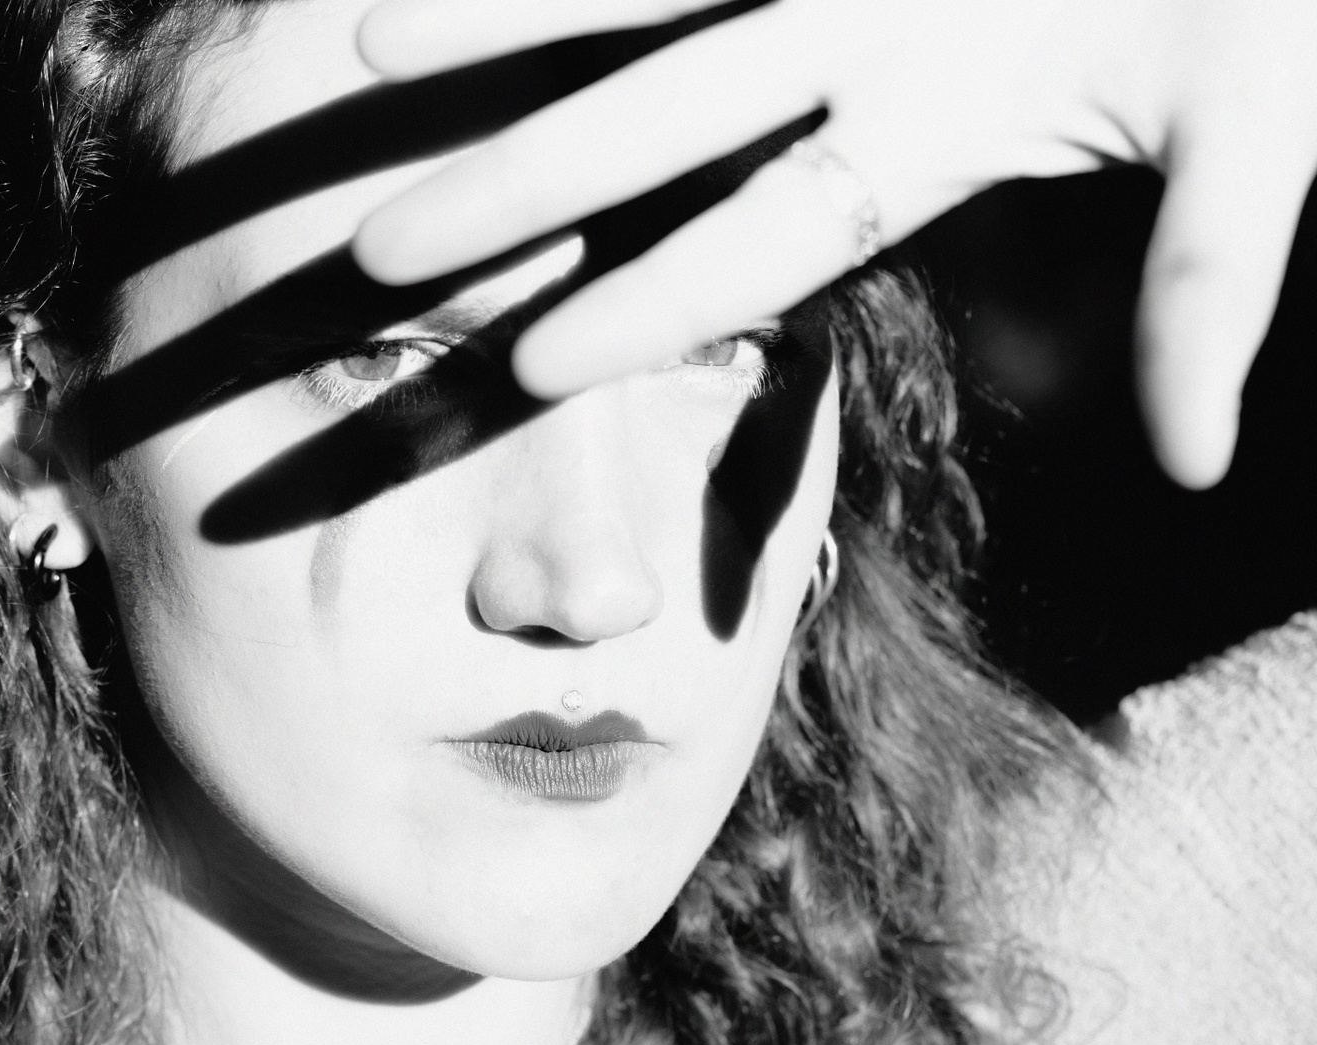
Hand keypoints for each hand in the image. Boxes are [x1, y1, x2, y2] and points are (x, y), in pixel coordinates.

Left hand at [352, 0, 1316, 487]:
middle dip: (514, 190)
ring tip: (354, 43)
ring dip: (496, 20)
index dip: (651, 305)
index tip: (523, 369)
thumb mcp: (1259, 124)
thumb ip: (1212, 284)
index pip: (761, 242)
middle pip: (646, 131)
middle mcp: (847, 48)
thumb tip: (1195, 464)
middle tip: (367, 256)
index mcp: (930, 137)